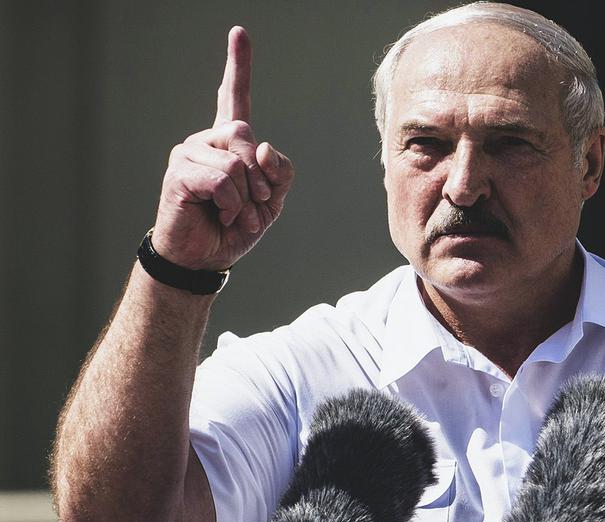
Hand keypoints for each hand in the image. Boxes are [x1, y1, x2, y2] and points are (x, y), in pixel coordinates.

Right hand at [152, 26, 293, 270]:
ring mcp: (188, 154)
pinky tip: (218, 214)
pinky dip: (230, 204)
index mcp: (229, 144)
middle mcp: (206, 141)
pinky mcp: (179, 173)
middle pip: (246, 135)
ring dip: (244, 198)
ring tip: (230, 213)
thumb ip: (279, 172)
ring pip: (236, 163)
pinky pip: (222, 180)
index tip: (239, 33)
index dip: (238, 65)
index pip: (234, 97)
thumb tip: (262, 147)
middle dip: (259, 178)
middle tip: (251, 205)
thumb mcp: (272, 200)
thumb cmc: (235, 227)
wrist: (206, 258)